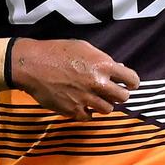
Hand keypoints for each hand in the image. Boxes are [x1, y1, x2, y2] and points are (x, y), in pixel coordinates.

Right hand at [11, 38, 139, 119]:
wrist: (32, 65)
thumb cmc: (57, 52)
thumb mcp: (83, 47)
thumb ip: (103, 59)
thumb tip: (118, 68)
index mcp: (103, 65)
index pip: (131, 79)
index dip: (132, 82)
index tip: (129, 84)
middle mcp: (97, 83)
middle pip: (123, 97)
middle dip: (119, 94)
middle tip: (112, 92)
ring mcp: (86, 99)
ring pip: (108, 109)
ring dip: (104, 104)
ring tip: (95, 98)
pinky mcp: (73, 111)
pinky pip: (90, 117)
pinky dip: (88, 113)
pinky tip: (83, 105)